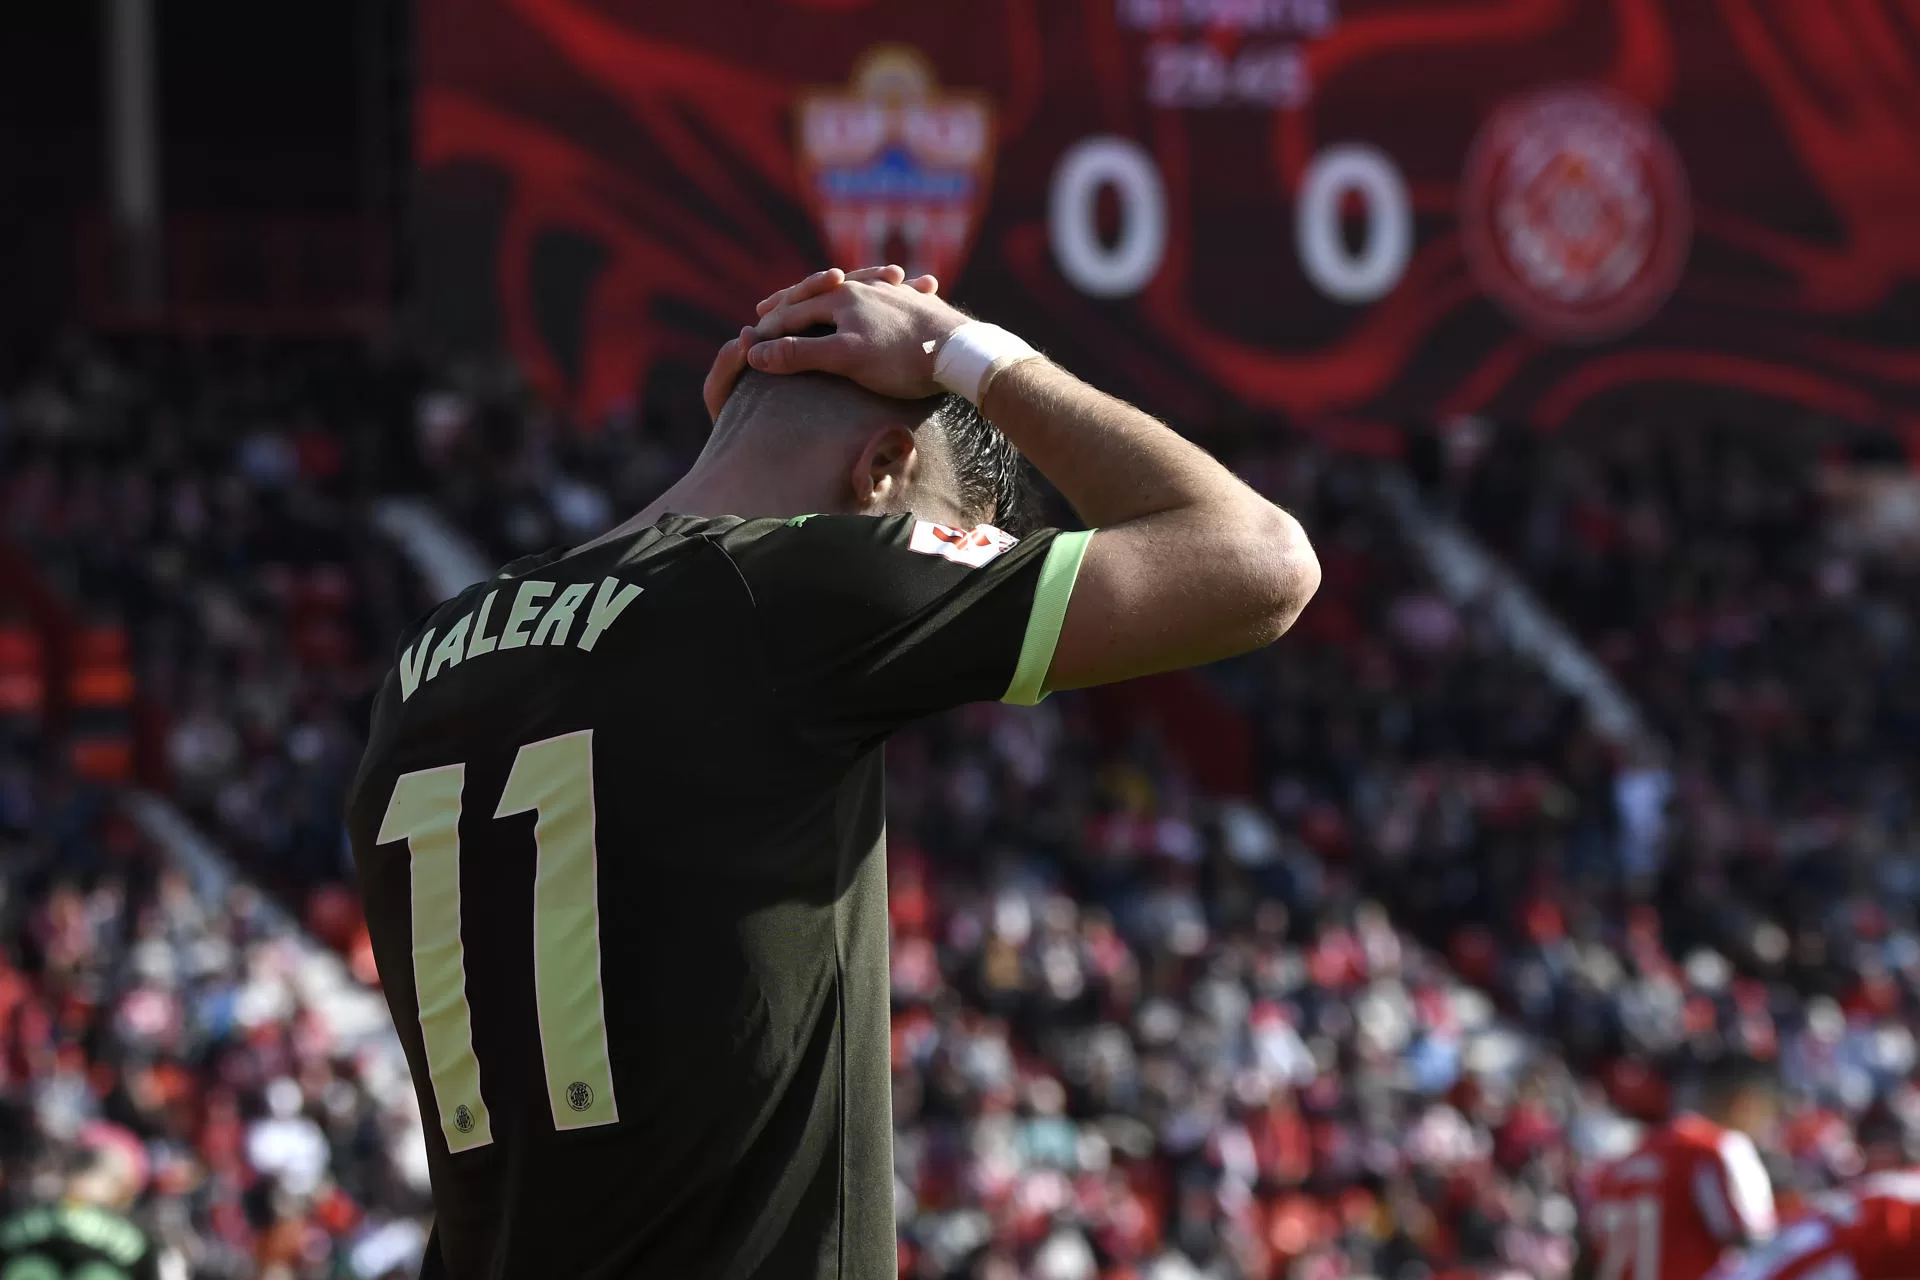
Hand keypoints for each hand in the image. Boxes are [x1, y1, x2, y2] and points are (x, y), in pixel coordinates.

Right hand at [702, 265, 937, 420]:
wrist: (963, 353)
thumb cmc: (901, 359)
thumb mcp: (844, 359)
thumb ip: (799, 354)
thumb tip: (755, 354)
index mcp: (841, 297)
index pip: (792, 313)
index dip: (767, 331)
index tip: (746, 347)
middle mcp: (863, 287)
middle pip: (816, 293)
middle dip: (790, 302)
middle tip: (764, 308)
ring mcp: (891, 292)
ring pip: (853, 286)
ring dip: (833, 287)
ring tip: (825, 283)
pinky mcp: (916, 302)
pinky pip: (887, 292)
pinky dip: (874, 289)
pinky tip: (886, 286)